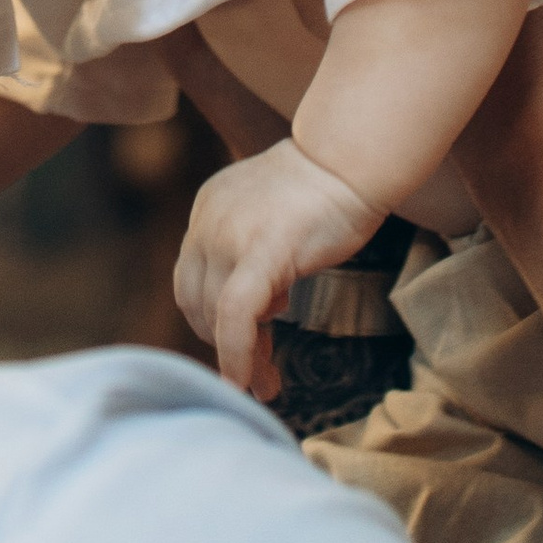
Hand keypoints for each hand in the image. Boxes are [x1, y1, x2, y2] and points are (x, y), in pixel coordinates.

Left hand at [173, 136, 382, 400]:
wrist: (348, 160)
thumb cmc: (325, 191)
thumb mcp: (269, 217)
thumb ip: (251, 252)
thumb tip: (263, 308)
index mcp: (206, 211)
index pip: (193, 279)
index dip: (211, 320)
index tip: (239, 346)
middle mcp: (207, 222)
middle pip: (196, 300)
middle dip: (222, 344)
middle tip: (255, 373)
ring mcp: (229, 235)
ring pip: (214, 315)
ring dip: (238, 358)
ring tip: (264, 382)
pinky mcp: (259, 250)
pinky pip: (236, 315)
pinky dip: (238, 355)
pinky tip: (250, 380)